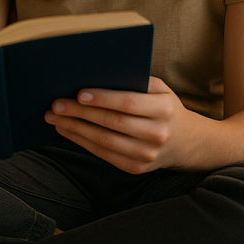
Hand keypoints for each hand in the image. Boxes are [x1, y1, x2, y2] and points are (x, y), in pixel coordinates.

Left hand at [45, 77, 196, 173]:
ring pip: (104, 141)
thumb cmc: (165, 106)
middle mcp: (157, 133)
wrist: (188, 142)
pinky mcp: (137, 168)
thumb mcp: (159, 88)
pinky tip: (68, 131)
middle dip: (80, 113)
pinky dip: (83, 142)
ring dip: (75, 129)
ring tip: (55, 118)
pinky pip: (104, 155)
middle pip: (111, 123)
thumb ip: (134, 81)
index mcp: (164, 108)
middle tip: (56, 105)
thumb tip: (96, 74)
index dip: (102, 98)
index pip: (128, 103)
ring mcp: (147, 155)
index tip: (78, 93)